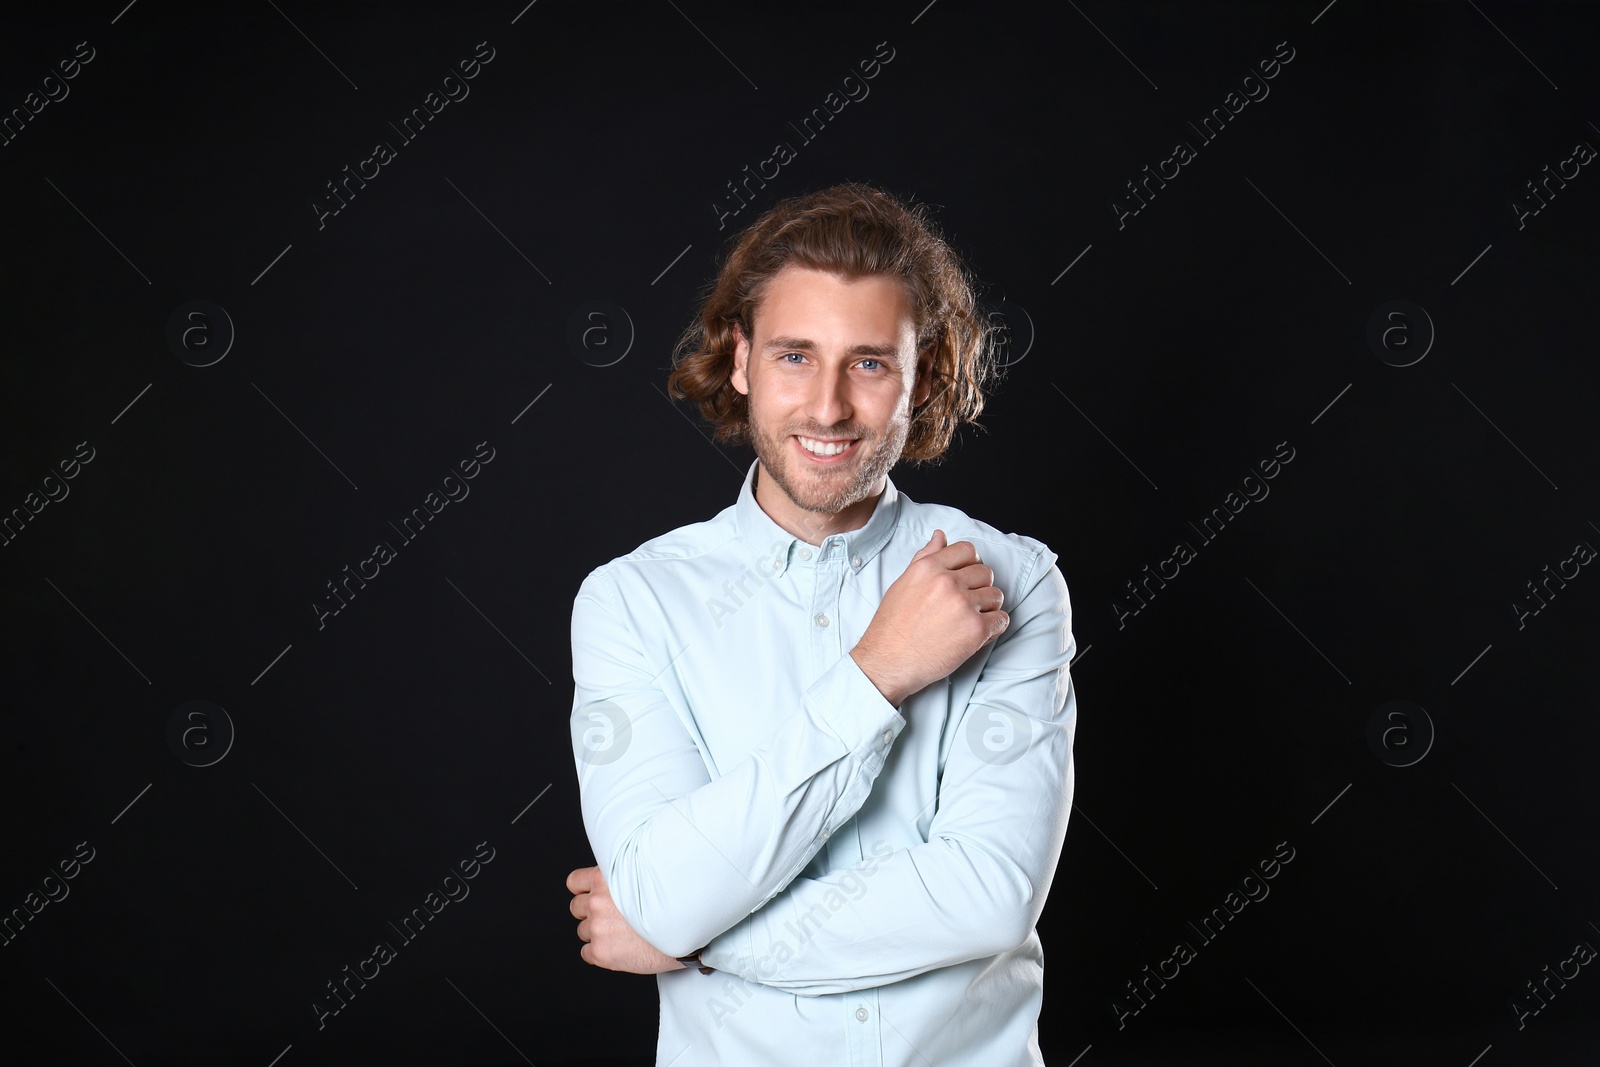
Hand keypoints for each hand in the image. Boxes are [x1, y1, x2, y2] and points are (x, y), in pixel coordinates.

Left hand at [568, 865, 686, 973]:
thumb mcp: (644, 878)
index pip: (574, 882)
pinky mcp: (600, 952)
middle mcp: (597, 902)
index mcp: (605, 879)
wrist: (684, 932)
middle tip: (612, 917)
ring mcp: (597, 928)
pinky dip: (599, 952)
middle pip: (576, 908)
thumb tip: (611, 884)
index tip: (592, 895)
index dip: (584, 890)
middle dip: (591, 912)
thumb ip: (621, 879)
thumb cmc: (671, 905)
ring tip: (621, 934)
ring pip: (583, 931)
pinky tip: (618, 948)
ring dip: (597, 933)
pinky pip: (586, 953)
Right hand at [851, 529, 1008, 704]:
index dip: (971, 563)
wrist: (888, 662)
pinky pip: (1001, 619)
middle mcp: (947, 582)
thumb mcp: (904, 583)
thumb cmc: (893, 626)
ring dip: (988, 607)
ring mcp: (963, 605)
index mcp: (929, 568)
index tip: (968, 576)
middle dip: (980, 586)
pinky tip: (978, 633)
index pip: (967, 550)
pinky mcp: (975, 629)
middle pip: (985, 572)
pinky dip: (994, 627)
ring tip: (971, 619)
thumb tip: (941, 536)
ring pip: (996, 595)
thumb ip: (925, 557)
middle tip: (968, 603)